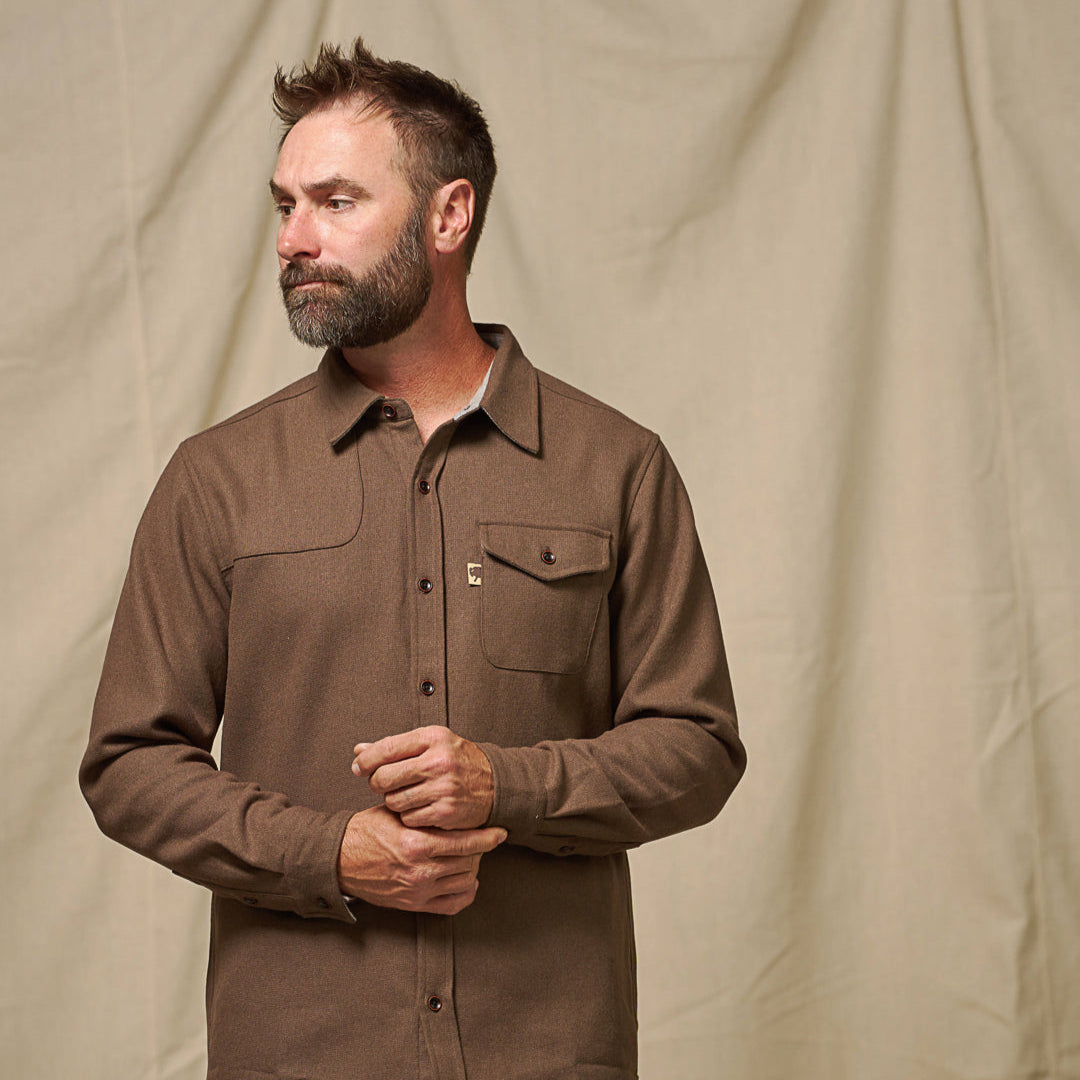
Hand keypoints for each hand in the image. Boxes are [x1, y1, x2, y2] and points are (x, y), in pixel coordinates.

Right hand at [337, 805, 505, 914]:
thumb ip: (424, 808)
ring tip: (470, 855)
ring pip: (465, 882)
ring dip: (472, 868)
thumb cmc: (366, 831)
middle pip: (469, 862)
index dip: (487, 837)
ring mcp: (418, 891)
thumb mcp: (394, 812)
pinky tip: (465, 880)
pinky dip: (465, 893)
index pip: (464, 842)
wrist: (339, 860)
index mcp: (416, 844)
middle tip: (481, 838)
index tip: (499, 832)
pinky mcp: (414, 905)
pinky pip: (453, 905)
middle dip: (480, 849)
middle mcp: (420, 871)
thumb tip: (453, 799)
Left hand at [352, 725, 494, 829]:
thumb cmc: (457, 761)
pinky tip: (421, 807)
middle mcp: (439, 761)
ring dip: (394, 801)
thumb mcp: (430, 744)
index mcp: (433, 738)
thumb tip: (359, 751)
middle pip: (384, 778)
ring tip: (407, 795)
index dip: (366, 760)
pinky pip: (408, 818)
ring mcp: (443, 787)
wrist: (495, 784)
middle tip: (383, 784)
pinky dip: (409, 816)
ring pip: (393, 801)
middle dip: (377, 783)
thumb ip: (395, 747)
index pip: (386, 748)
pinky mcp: (446, 811)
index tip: (358, 767)